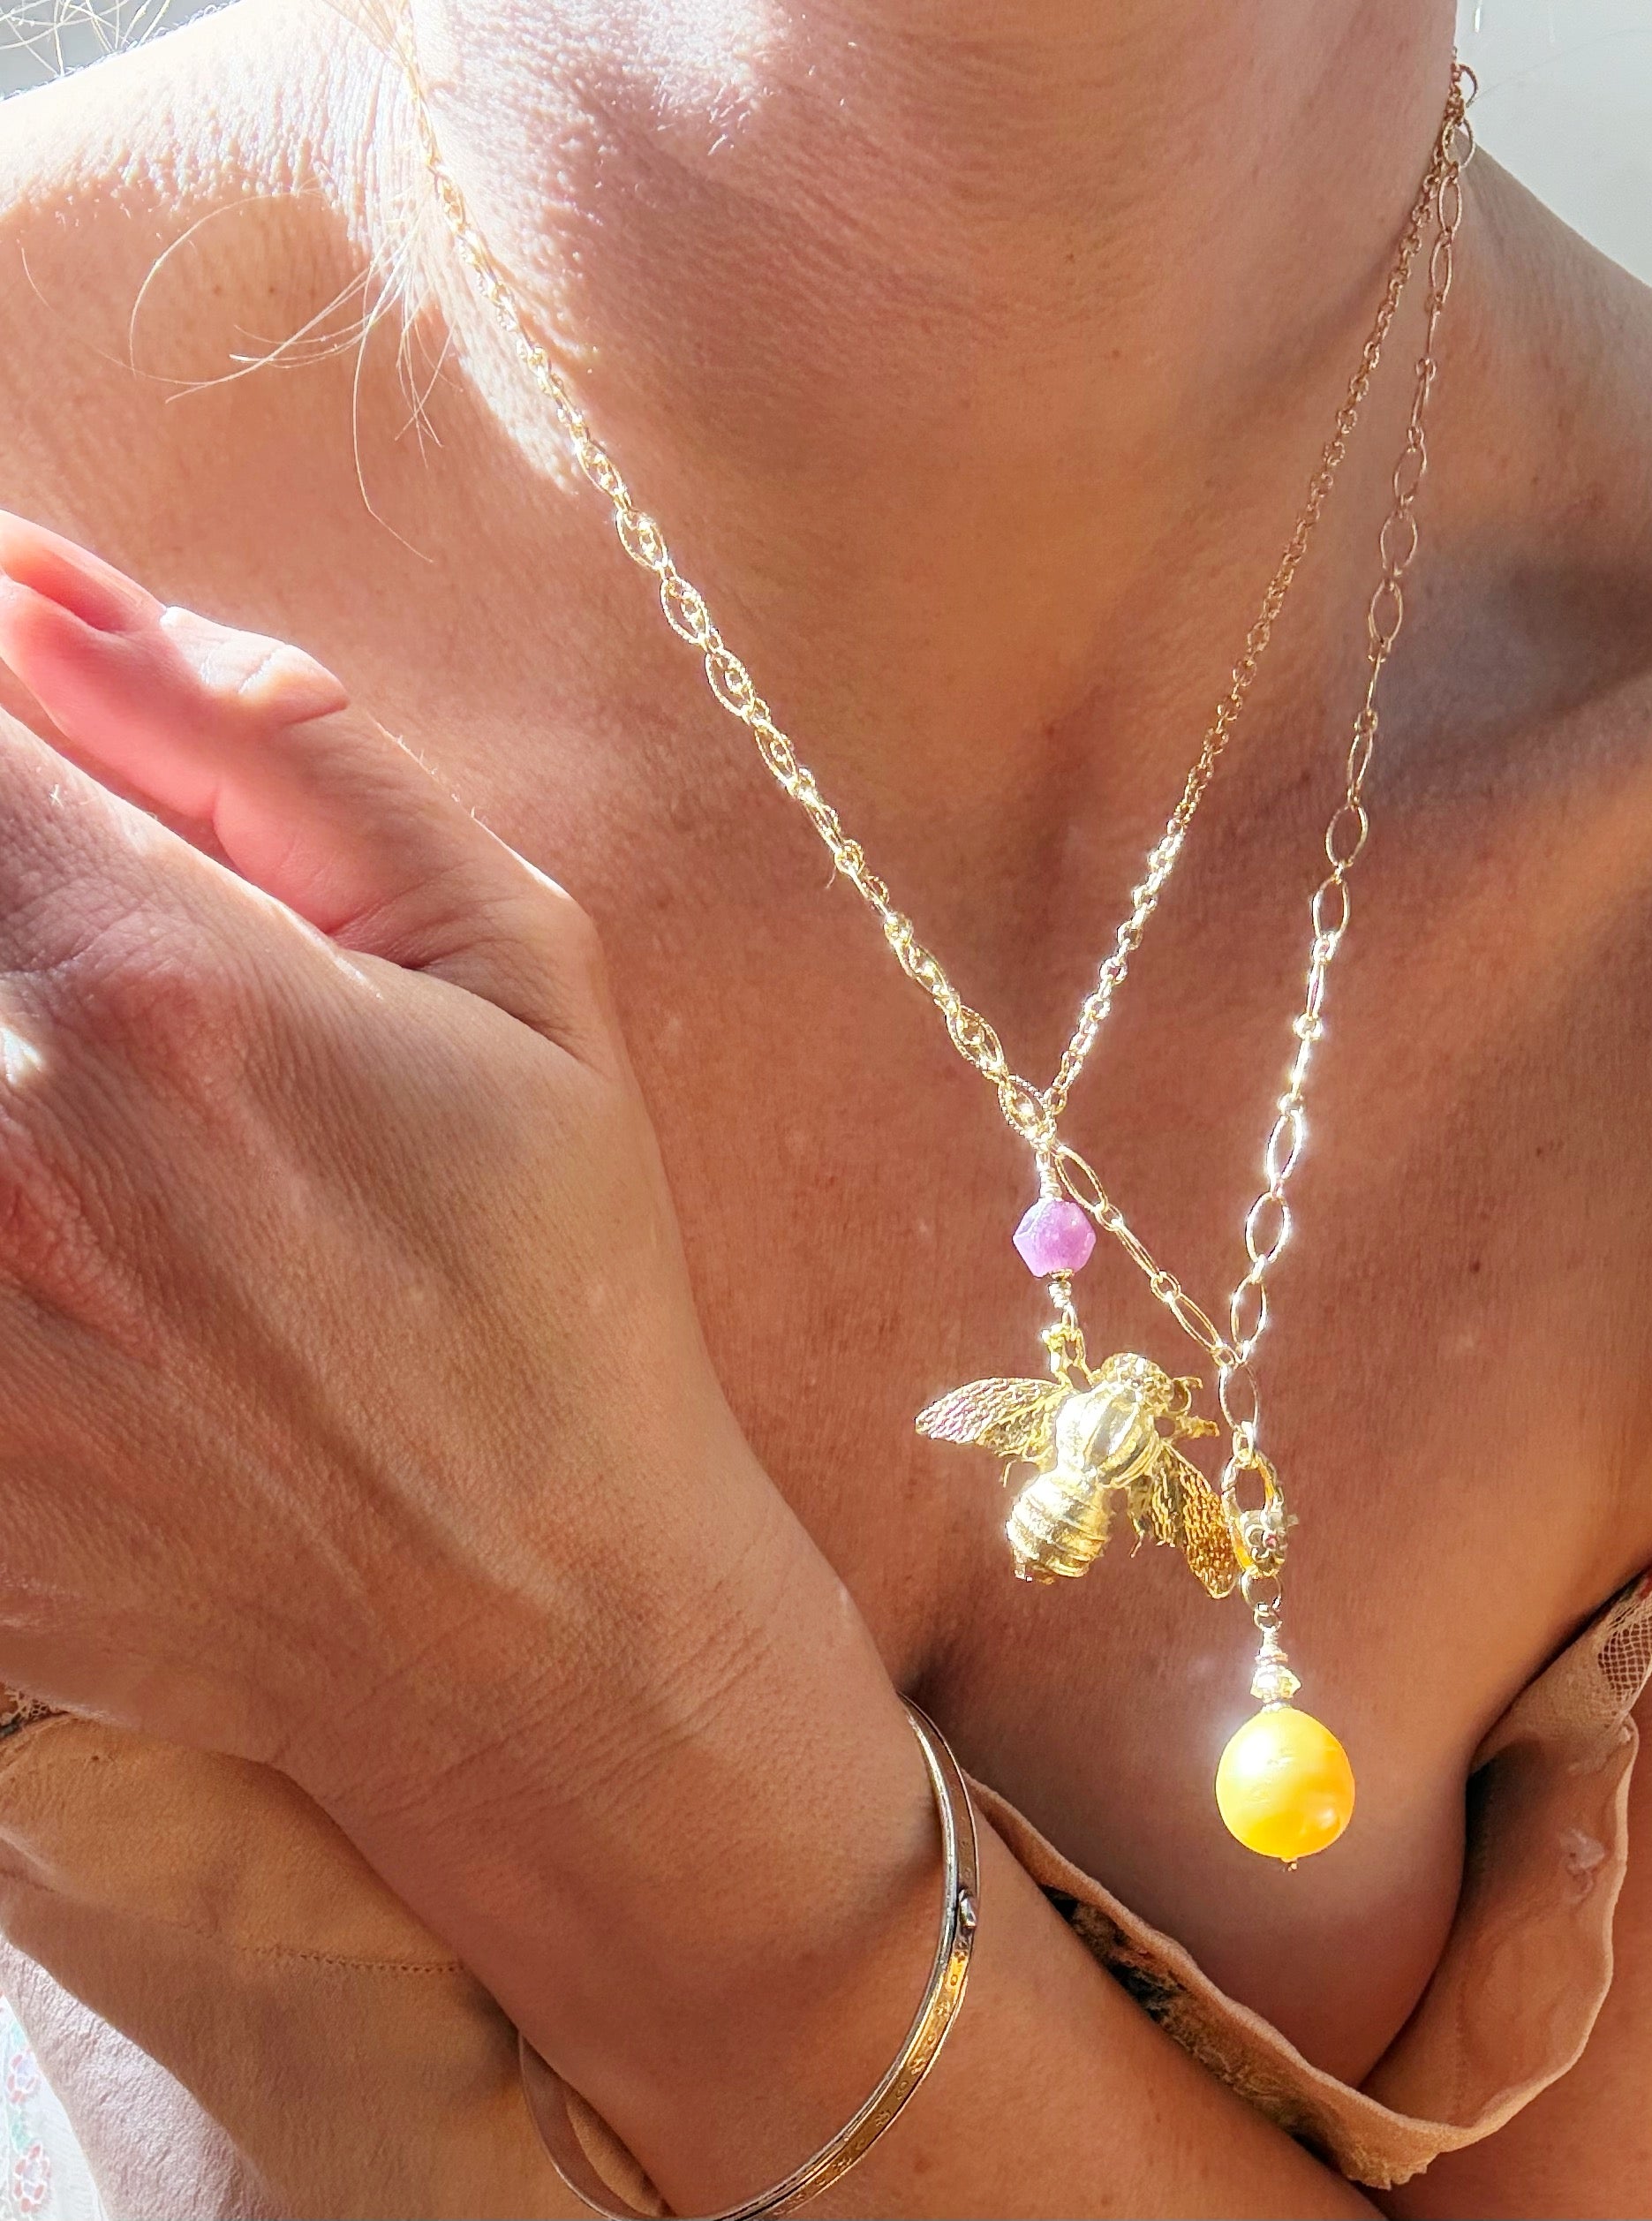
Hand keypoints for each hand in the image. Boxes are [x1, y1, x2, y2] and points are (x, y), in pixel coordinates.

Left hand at [0, 512, 779, 1811]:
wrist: (524, 1617)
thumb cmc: (553, 1279)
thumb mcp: (519, 977)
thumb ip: (294, 754)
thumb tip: (49, 591)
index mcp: (163, 991)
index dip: (0, 709)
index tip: (56, 761)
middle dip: (6, 891)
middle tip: (136, 999)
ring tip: (136, 1135)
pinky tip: (83, 1250)